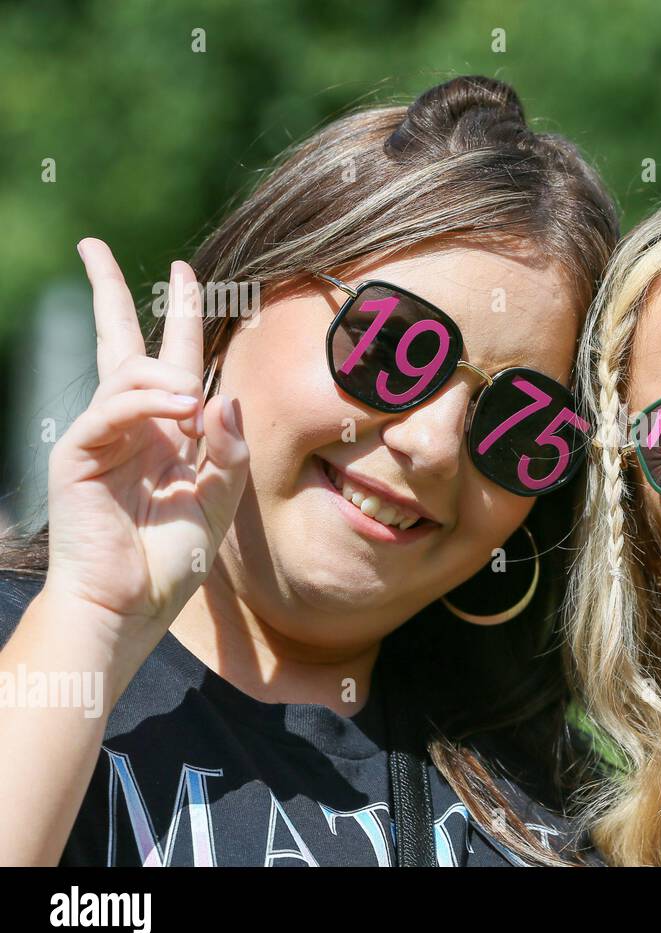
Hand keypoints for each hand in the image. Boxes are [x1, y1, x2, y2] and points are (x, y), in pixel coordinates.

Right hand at [42, 238, 248, 648]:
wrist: (130, 605)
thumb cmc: (171, 559)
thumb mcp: (219, 500)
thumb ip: (229, 449)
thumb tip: (223, 393)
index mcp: (165, 433)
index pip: (170, 361)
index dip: (179, 317)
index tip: (185, 273)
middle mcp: (132, 426)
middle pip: (120, 343)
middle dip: (110, 292)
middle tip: (95, 247)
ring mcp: (101, 436)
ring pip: (126, 370)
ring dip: (165, 375)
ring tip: (193, 408)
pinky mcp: (78, 452)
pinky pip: (114, 406)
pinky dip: (148, 401)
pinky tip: (180, 410)